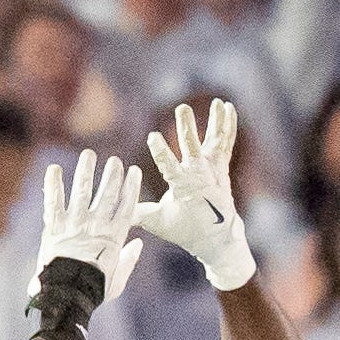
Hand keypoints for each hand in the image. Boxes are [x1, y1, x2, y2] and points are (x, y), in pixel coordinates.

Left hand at [30, 148, 142, 301]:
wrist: (67, 296)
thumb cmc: (93, 291)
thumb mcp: (117, 280)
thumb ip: (128, 260)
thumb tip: (138, 244)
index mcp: (114, 237)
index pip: (127, 206)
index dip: (131, 187)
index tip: (134, 171)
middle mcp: (96, 226)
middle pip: (107, 193)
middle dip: (111, 175)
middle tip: (114, 160)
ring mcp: (75, 224)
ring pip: (82, 191)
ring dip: (86, 171)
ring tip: (88, 155)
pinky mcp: (54, 228)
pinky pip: (53, 202)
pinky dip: (53, 185)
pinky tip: (54, 169)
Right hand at [136, 99, 256, 290]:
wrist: (217, 237)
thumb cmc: (185, 230)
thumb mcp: (158, 223)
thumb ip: (137, 213)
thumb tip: (112, 211)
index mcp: (183, 188)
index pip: (169, 166)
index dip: (160, 151)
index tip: (152, 136)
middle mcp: (200, 176)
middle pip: (193, 147)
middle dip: (186, 128)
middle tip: (182, 108)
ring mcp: (213, 170)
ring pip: (215, 141)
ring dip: (215, 121)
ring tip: (216, 101)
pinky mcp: (221, 166)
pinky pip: (226, 142)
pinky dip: (228, 124)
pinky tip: (227, 107)